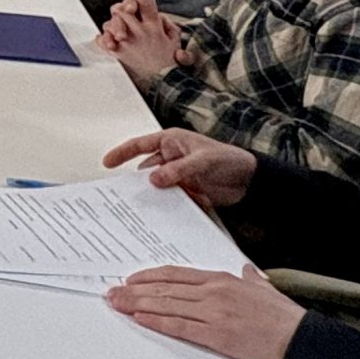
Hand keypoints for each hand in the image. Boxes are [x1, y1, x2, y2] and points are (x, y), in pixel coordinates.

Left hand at [97, 0, 184, 86]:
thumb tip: (160, 17)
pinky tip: (110, 41)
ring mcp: (128, 42)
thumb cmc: (169, 62)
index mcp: (154, 27)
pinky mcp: (118, 53)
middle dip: (121, 7)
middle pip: (123, 9)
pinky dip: (103, 38)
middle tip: (125, 11)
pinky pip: (103, 39)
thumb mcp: (175, 41)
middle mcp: (140, 32)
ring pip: (111, 22)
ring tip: (119, 32)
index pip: (147, 3)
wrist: (164, 83)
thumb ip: (168, 26)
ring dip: (112, 24)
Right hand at [101, 128, 258, 208]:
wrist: (252, 183)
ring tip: (141, 209)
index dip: (122, 153)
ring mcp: (178, 176)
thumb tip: (153, 179)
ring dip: (152, 196)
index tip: (107, 163)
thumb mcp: (203, 161)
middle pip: (145, 170)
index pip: (140, 145)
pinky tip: (160, 216)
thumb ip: (178, 169)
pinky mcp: (186, 193)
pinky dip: (165, 207)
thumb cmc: (230, 160)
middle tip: (123, 195)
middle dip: (136, 182)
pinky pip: (169, 199)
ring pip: (156, 187)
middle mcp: (171, 158)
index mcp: (172, 142)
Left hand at [105, 266, 304, 358]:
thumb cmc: (284, 315)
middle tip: (112, 293)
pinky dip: (158, 322)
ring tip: (117, 304)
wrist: (301, 337)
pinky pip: (181, 327)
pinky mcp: (218, 334)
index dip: (149, 276)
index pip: (175, 274)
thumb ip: (249, 278)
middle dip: (134, 291)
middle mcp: (213, 292)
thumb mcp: (264, 287)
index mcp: (221, 279)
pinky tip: (141, 319)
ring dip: (137, 305)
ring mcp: (214, 312)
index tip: (131, 280)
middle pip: (164, 289)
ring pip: (167, 305)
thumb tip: (246, 271)